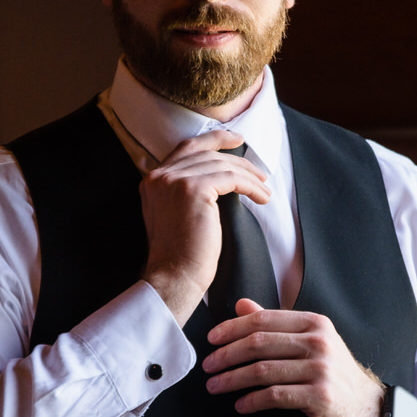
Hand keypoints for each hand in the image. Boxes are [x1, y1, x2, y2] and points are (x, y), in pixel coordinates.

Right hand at [139, 132, 269, 325]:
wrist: (174, 276)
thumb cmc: (179, 255)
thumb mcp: (172, 215)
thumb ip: (181, 192)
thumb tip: (214, 179)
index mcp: (152, 180)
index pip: (186, 148)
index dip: (213, 140)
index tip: (235, 140)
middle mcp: (159, 175)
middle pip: (206, 153)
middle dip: (236, 157)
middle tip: (258, 168)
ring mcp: (175, 181)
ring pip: (221, 165)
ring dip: (248, 176)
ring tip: (264, 190)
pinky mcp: (194, 190)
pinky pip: (231, 179)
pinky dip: (250, 187)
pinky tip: (261, 198)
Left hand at [202, 299, 384, 416]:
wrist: (368, 409)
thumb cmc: (334, 376)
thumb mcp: (309, 342)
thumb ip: (276, 324)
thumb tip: (241, 305)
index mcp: (314, 324)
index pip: (263, 320)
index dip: (232, 329)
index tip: (211, 340)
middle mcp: (319, 342)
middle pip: (259, 344)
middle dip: (227, 355)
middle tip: (208, 366)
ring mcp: (321, 369)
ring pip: (263, 371)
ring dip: (233, 380)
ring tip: (216, 386)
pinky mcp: (320, 396)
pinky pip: (276, 396)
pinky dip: (253, 401)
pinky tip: (241, 404)